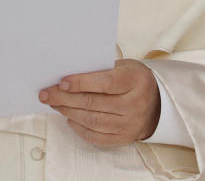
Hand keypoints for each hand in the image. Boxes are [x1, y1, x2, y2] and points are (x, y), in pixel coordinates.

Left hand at [39, 59, 159, 146]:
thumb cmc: (133, 79)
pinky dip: (79, 128)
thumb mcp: (122, 66)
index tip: (61, 81)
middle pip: (94, 103)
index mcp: (135, 80)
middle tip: (47, 93)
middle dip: (66, 98)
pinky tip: (69, 117)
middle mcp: (135, 104)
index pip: (105, 83)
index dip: (81, 83)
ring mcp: (131, 124)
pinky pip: (97, 136)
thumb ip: (99, 70)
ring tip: (54, 103)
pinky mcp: (125, 138)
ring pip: (92, 121)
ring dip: (68, 111)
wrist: (157, 101)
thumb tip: (67, 76)